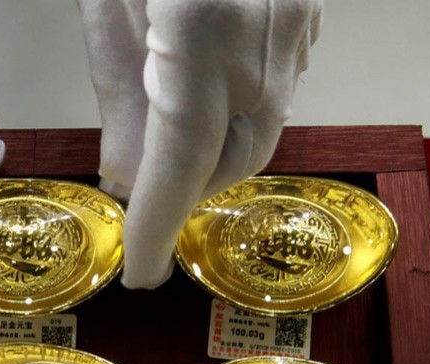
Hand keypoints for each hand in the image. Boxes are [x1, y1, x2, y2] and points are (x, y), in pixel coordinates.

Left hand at [78, 0, 321, 287]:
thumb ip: (119, 86)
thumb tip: (127, 177)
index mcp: (202, 23)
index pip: (183, 158)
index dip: (162, 223)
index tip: (143, 270)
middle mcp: (266, 29)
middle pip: (237, 153)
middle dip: (189, 190)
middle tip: (148, 200)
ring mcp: (297, 16)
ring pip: (268, 123)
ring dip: (218, 150)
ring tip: (170, 140)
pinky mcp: (309, 5)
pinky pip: (284, 81)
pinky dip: (245, 106)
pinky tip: (213, 90)